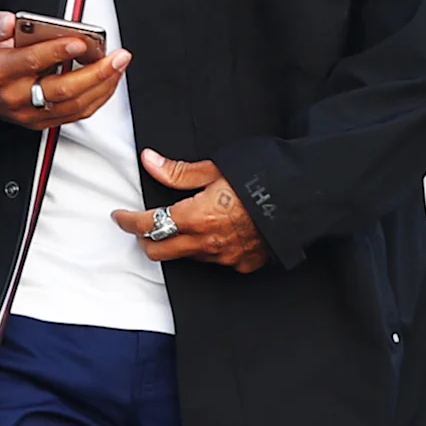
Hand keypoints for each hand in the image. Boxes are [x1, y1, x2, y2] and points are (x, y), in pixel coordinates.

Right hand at [0, 10, 130, 131]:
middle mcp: (16, 96)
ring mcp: (30, 112)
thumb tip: (9, 22)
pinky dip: (96, 99)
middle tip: (116, 56)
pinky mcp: (40, 120)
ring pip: (73, 104)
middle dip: (95, 71)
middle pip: (61, 88)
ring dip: (101, 86)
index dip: (59, 52)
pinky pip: (74, 114)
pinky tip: (107, 83)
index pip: (32, 62)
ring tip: (118, 66)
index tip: (81, 41)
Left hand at [113, 151, 270, 271]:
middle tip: (143, 225)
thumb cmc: (263, 178)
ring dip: (179, 242)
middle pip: (159, 252)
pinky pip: (215, 260)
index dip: (128, 222)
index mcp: (197, 217)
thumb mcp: (217, 168)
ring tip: (185, 222)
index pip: (148, 226)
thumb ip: (179, 172)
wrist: (305, 197)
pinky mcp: (243, 264)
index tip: (120, 217)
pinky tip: (217, 231)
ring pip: (187, 256)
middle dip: (145, 239)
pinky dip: (208, 248)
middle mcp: (208, 243)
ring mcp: (226, 257)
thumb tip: (150, 161)